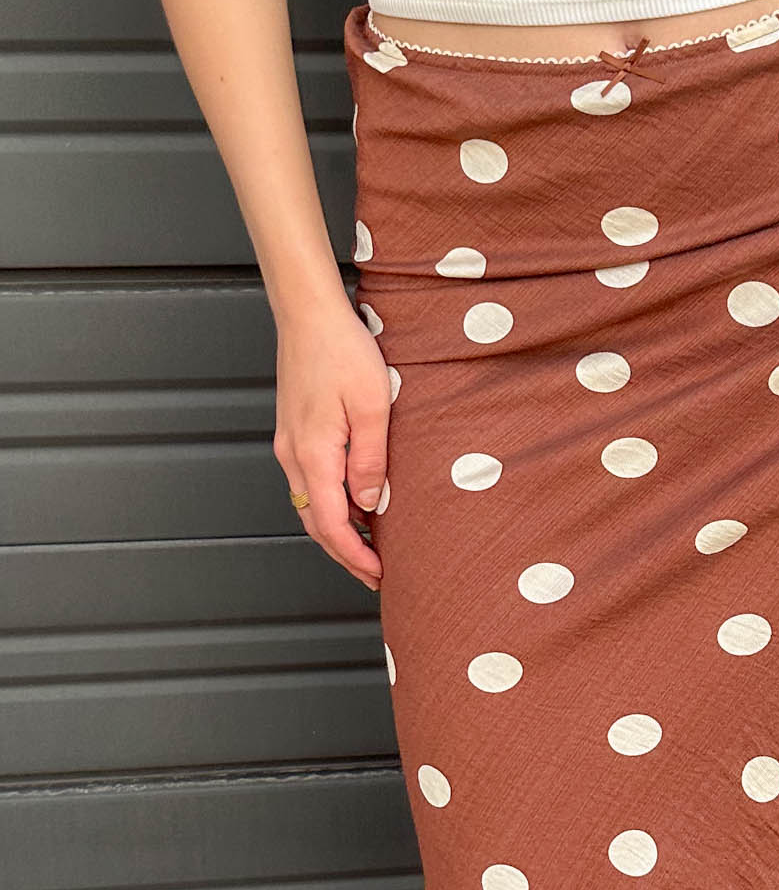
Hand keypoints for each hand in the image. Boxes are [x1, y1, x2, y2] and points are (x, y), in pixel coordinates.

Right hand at [273, 297, 389, 590]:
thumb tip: (370, 504)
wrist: (308, 315)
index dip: (354, 556)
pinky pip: (311, 483)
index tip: (378, 574)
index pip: (331, 524)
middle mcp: (294, 456)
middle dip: (345, 554)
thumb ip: (372, 459)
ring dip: (338, 531)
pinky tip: (356, 506)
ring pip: (311, 505)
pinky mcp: (294, 433)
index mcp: (314, 454)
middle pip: (315, 523)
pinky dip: (331, 505)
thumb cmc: (343, 352)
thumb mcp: (373, 406)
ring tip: (370, 547)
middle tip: (375, 574)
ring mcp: (289, 445)